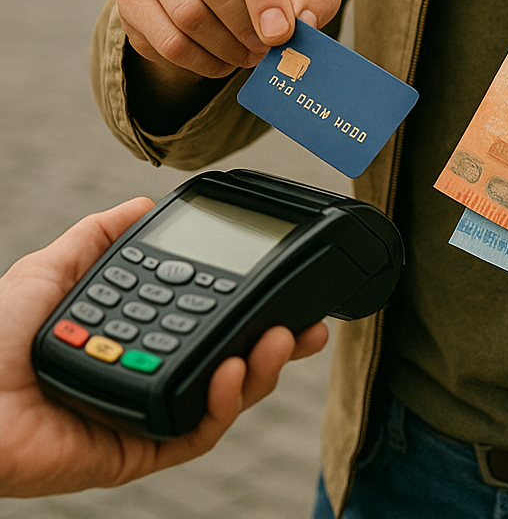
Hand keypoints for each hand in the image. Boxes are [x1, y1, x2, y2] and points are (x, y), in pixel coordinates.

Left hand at [0, 197, 328, 497]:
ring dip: (261, 370)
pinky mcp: (138, 448)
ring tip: (280, 341)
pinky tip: (231, 371)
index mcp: (136, 334)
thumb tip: (143, 204)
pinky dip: (221, 403)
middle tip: (311, 326)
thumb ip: (99, 238)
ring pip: (224, 399)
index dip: (249, 306)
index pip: (205, 319)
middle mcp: (148, 372)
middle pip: (230, 362)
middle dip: (279, 346)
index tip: (285, 285)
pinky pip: (193, 431)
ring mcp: (147, 412)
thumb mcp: (52, 269)